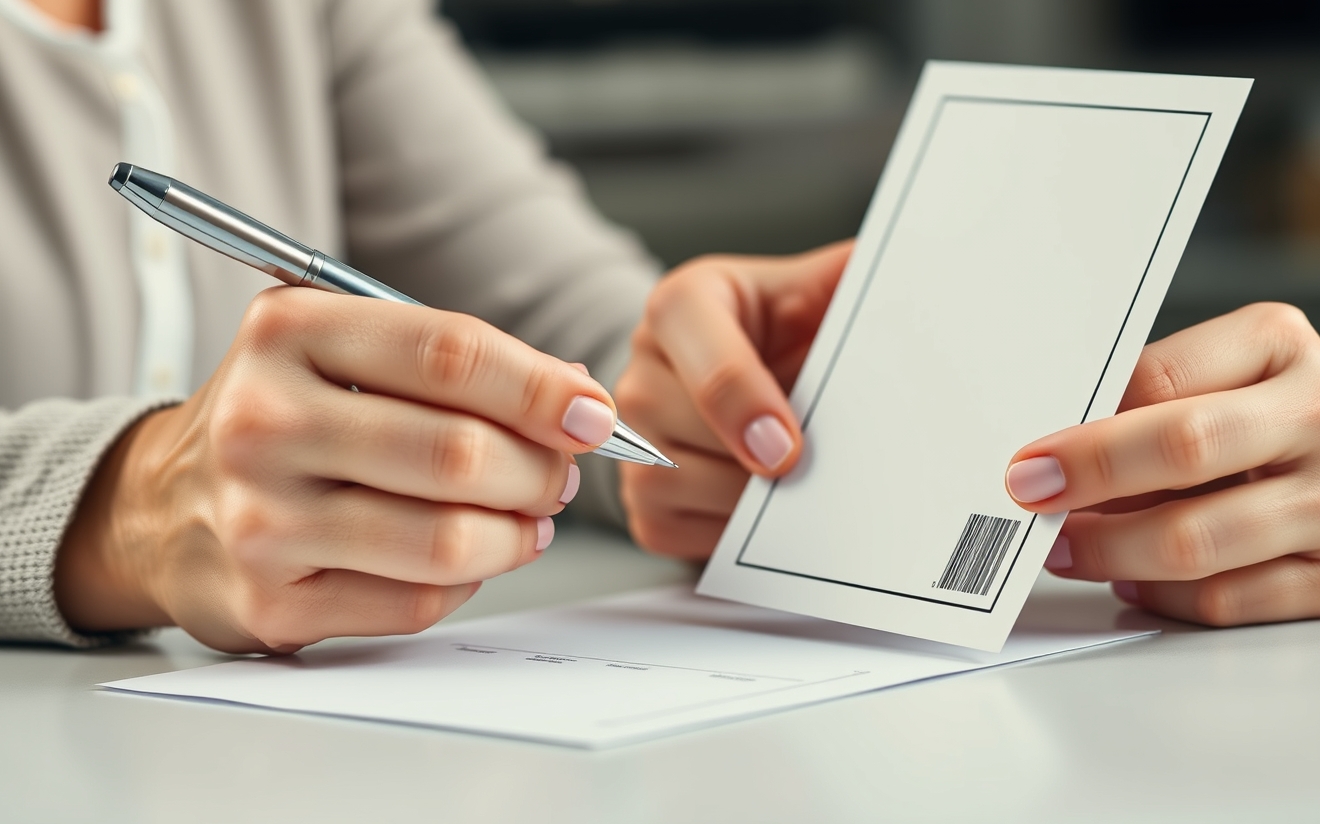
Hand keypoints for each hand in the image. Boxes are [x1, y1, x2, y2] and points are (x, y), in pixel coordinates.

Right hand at [54, 288, 615, 652]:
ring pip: (446, 540)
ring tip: (529, 519)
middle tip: (558, 476)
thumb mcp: (341, 349)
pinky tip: (466, 557)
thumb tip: (577, 401)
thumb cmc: (283, 417)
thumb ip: (454, 364)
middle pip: (457, 453)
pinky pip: (417, 601)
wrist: (161, 506)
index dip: (541, 388)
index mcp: (288, 331)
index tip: (593, 414)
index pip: (450, 353)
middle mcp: (264, 421)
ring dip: (517, 534)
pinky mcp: (270, 601)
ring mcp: (261, 519)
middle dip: (540, 472)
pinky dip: (467, 582)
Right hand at [615, 241, 852, 558]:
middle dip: (751, 461)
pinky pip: (666, 526)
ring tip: (786, 487)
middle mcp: (643, 363)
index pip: (704, 354)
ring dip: (738, 501)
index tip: (790, 450)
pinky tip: (757, 511)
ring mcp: (631, 432)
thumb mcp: (822, 290)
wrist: (760, 381)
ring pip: (668, 481)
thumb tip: (916, 268)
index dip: (745, 405)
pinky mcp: (637, 494)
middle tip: (806, 471)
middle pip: (683, 425)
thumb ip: (856, 278)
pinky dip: (719, 532)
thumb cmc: (793, 336)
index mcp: (686, 302)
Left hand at [1005, 303, 1319, 626]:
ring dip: (1110, 549)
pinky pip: (1228, 598)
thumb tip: (1054, 452)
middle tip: (1032, 497)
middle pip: (1184, 446)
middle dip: (1091, 476)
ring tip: (1065, 548)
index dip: (1085, 426)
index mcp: (1276, 348)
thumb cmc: (1281, 412)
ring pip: (1196, 537)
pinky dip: (1163, 596)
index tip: (1028, 457)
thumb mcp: (1233, 373)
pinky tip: (1132, 581)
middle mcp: (1312, 417)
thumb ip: (1156, 399)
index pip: (1159, 380)